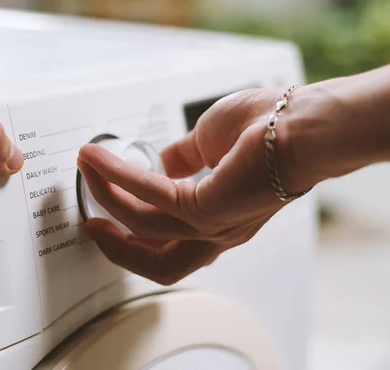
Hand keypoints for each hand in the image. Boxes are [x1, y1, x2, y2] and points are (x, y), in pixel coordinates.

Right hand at [77, 87, 317, 284]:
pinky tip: (97, 159)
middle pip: (160, 266)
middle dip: (119, 249)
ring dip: (108, 202)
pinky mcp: (205, 208)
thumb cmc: (270, 126)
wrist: (303, 123)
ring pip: (144, 233)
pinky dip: (117, 177)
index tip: (111, 213)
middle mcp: (218, 232)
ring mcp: (212, 226)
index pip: (175, 245)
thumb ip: (184, 157)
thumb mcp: (212, 143)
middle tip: (93, 225)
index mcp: (221, 218)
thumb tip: (160, 161)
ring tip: (87, 176)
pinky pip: (147, 195)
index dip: (139, 235)